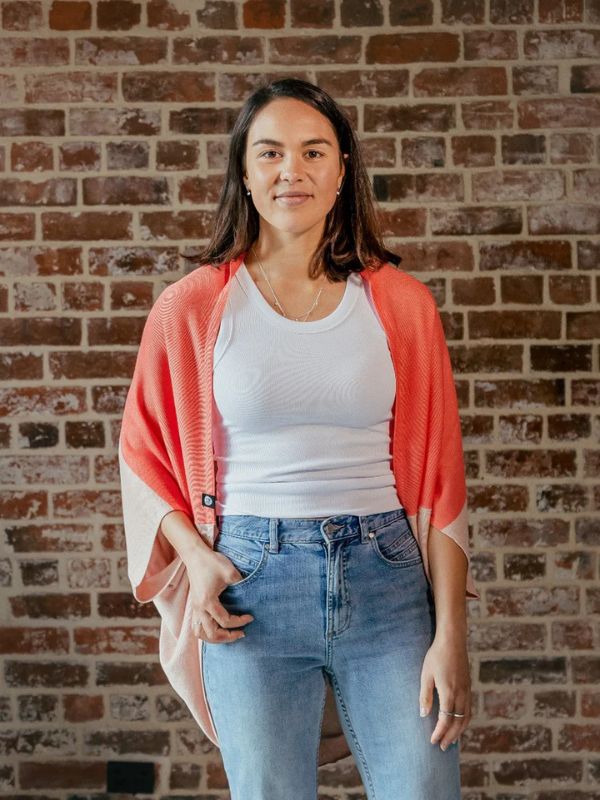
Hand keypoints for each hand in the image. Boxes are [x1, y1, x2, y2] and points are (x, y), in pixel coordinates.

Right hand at [185, 547, 254, 643]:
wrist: (195, 554)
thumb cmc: (212, 562)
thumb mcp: (231, 572)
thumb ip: (242, 585)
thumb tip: (251, 596)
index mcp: (208, 602)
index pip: (225, 621)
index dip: (240, 622)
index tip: (250, 617)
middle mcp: (199, 608)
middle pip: (211, 634)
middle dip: (228, 637)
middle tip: (242, 633)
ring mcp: (194, 608)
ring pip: (200, 633)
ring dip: (215, 638)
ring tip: (228, 635)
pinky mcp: (194, 605)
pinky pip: (197, 626)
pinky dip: (207, 632)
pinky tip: (217, 627)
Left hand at [419, 632, 471, 750]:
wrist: (453, 640)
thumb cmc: (436, 656)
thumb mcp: (426, 675)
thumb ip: (425, 695)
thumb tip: (423, 715)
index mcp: (449, 691)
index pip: (445, 719)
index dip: (439, 732)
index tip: (433, 741)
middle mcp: (461, 693)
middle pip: (458, 722)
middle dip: (450, 736)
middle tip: (442, 747)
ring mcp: (467, 690)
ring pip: (466, 717)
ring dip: (459, 731)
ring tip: (452, 741)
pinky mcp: (468, 687)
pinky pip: (469, 709)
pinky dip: (465, 721)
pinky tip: (459, 724)